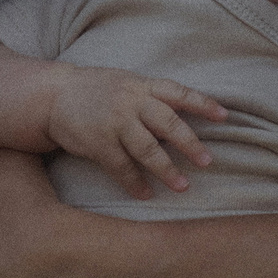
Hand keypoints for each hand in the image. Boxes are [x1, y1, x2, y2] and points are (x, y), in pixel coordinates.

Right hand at [44, 68, 221, 197]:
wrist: (53, 96)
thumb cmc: (95, 90)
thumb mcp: (125, 83)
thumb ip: (151, 96)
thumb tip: (184, 116)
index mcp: (141, 85)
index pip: (178, 92)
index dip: (202, 104)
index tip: (225, 116)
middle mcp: (130, 101)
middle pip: (167, 122)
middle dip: (189, 143)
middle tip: (207, 161)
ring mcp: (113, 122)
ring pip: (146, 148)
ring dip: (166, 169)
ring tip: (182, 186)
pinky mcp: (97, 142)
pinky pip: (121, 167)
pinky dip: (134, 183)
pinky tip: (145, 194)